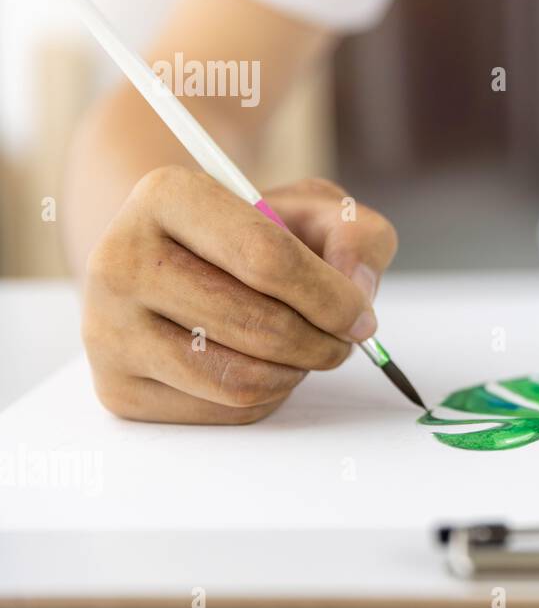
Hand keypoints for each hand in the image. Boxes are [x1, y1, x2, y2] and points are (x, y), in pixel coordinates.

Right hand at [81, 168, 397, 423]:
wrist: (177, 262)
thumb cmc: (254, 234)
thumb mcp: (314, 210)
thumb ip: (356, 235)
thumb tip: (357, 291)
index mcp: (167, 196)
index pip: (266, 258)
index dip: (330, 296)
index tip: (362, 317)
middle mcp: (120, 259)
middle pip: (257, 324)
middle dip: (322, 341)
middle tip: (344, 340)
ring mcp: (109, 328)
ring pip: (240, 379)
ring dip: (297, 373)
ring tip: (308, 351)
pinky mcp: (117, 387)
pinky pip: (222, 411)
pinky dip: (267, 396)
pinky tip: (266, 365)